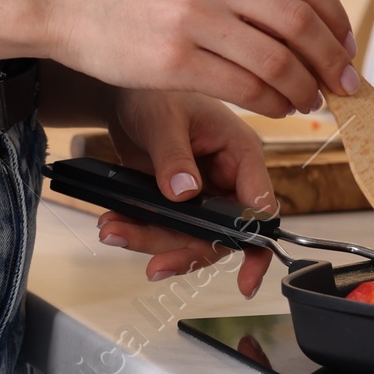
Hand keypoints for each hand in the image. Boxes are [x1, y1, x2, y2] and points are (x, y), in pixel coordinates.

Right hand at [44, 0, 356, 117]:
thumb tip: (306, 13)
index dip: (338, 20)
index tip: (347, 46)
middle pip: (301, 22)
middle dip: (332, 61)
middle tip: (344, 84)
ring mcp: (191, 16)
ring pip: (277, 61)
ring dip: (304, 88)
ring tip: (309, 100)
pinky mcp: (171, 60)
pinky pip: (244, 88)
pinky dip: (272, 104)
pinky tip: (276, 108)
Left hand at [95, 89, 275, 299]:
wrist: (123, 94)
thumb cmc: (154, 92)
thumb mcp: (162, 120)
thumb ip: (173, 157)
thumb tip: (183, 194)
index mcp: (241, 153)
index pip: (260, 208)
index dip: (256, 246)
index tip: (246, 281)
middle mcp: (228, 178)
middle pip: (221, 234)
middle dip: (184, 250)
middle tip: (153, 265)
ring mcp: (203, 193)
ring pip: (189, 236)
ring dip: (152, 242)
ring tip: (114, 232)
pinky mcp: (178, 202)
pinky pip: (166, 229)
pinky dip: (141, 231)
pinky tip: (116, 224)